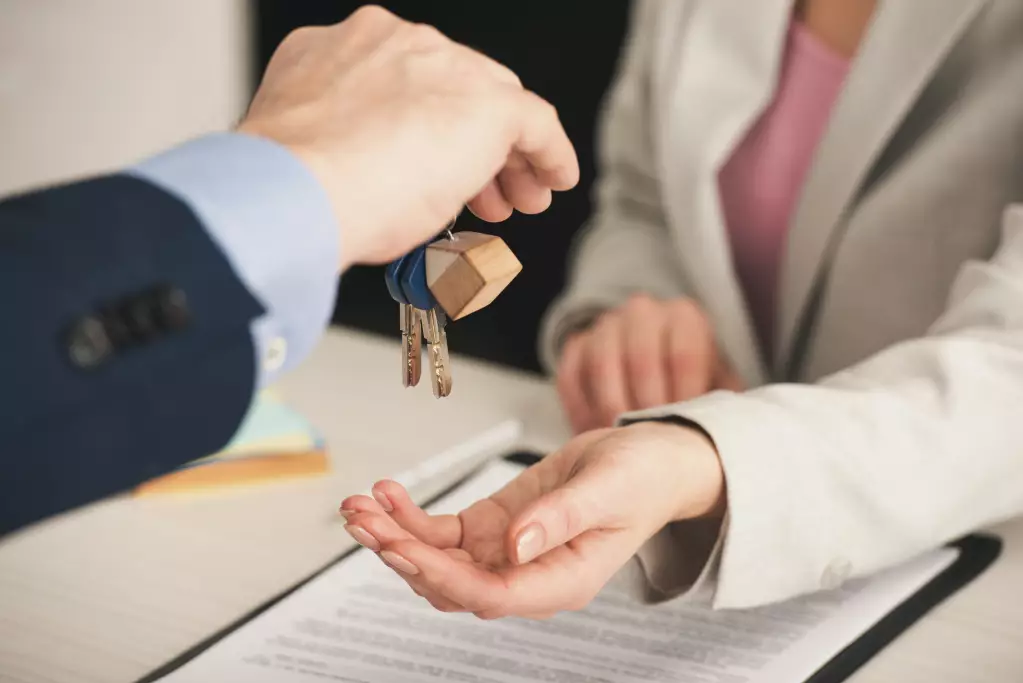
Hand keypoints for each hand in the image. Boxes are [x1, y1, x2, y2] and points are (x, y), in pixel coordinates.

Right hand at [238, 6, 578, 269]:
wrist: (299, 188)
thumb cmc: (295, 187)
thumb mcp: (316, 150)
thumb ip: (349, 146)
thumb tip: (373, 185)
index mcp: (344, 51)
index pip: (409, 86)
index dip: (429, 132)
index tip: (435, 167)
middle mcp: (396, 45)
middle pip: (456, 91)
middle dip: (472, 146)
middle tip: (484, 191)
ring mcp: (442, 66)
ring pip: (493, 105)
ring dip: (507, 157)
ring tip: (515, 198)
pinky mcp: (488, 101)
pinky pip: (535, 122)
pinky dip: (549, 153)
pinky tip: (554, 177)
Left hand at [338, 422, 723, 618]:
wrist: (645, 461)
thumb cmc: (639, 478)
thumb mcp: (608, 490)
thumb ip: (562, 518)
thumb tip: (515, 547)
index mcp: (561, 582)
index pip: (491, 595)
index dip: (442, 575)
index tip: (401, 548)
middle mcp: (526, 577)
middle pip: (451, 583)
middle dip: (401, 554)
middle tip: (363, 520)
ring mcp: (505, 555)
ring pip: (437, 561)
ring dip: (395, 537)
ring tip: (359, 505)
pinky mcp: (491, 528)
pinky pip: (442, 532)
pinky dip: (410, 515)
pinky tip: (388, 491)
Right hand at [557, 294, 742, 433]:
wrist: (656, 356)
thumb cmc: (692, 380)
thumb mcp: (716, 384)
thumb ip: (723, 403)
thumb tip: (729, 433)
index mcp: (685, 317)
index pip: (684, 355)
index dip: (681, 399)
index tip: (680, 434)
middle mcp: (644, 312)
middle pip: (641, 359)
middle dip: (645, 409)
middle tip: (649, 444)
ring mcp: (607, 325)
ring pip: (602, 365)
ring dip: (610, 409)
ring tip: (621, 441)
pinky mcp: (577, 344)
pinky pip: (570, 375)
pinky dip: (579, 409)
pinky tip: (592, 433)